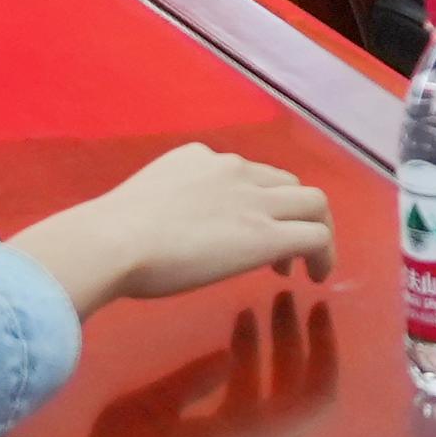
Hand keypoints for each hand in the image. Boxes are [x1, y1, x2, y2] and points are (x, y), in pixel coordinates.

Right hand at [8, 145, 338, 318]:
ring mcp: (254, 201)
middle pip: (289, 182)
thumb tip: (160, 236)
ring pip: (314, 202)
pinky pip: (315, 236)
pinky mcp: (266, 235)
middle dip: (293, 213)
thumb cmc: (111, 233)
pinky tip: (316, 277)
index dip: (258, 201)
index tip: (247, 230)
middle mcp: (234, 170)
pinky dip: (324, 254)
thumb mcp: (143, 204)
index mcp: (200, 159)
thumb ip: (164, 209)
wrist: (113, 241)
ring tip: (307, 266)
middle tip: (280, 252)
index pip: (249, 172)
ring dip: (316, 231)